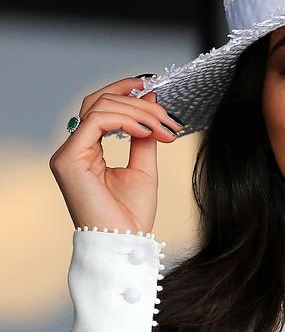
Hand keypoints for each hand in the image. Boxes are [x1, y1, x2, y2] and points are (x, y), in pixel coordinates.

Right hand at [49, 77, 184, 233]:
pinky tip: (147, 131)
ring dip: (140, 112)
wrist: (126, 243)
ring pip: (100, 107)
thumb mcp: (145, 165)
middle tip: (168, 117)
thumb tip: (151, 101)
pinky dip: (126, 120)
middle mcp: (75, 149)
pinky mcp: (69, 160)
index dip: (127, 92)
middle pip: (100, 101)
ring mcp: (68, 153)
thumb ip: (145, 134)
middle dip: (139, 103)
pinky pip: (96, 122)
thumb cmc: (131, 214)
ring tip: (164, 128)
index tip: (154, 88)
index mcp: (89, 150)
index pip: (102, 107)